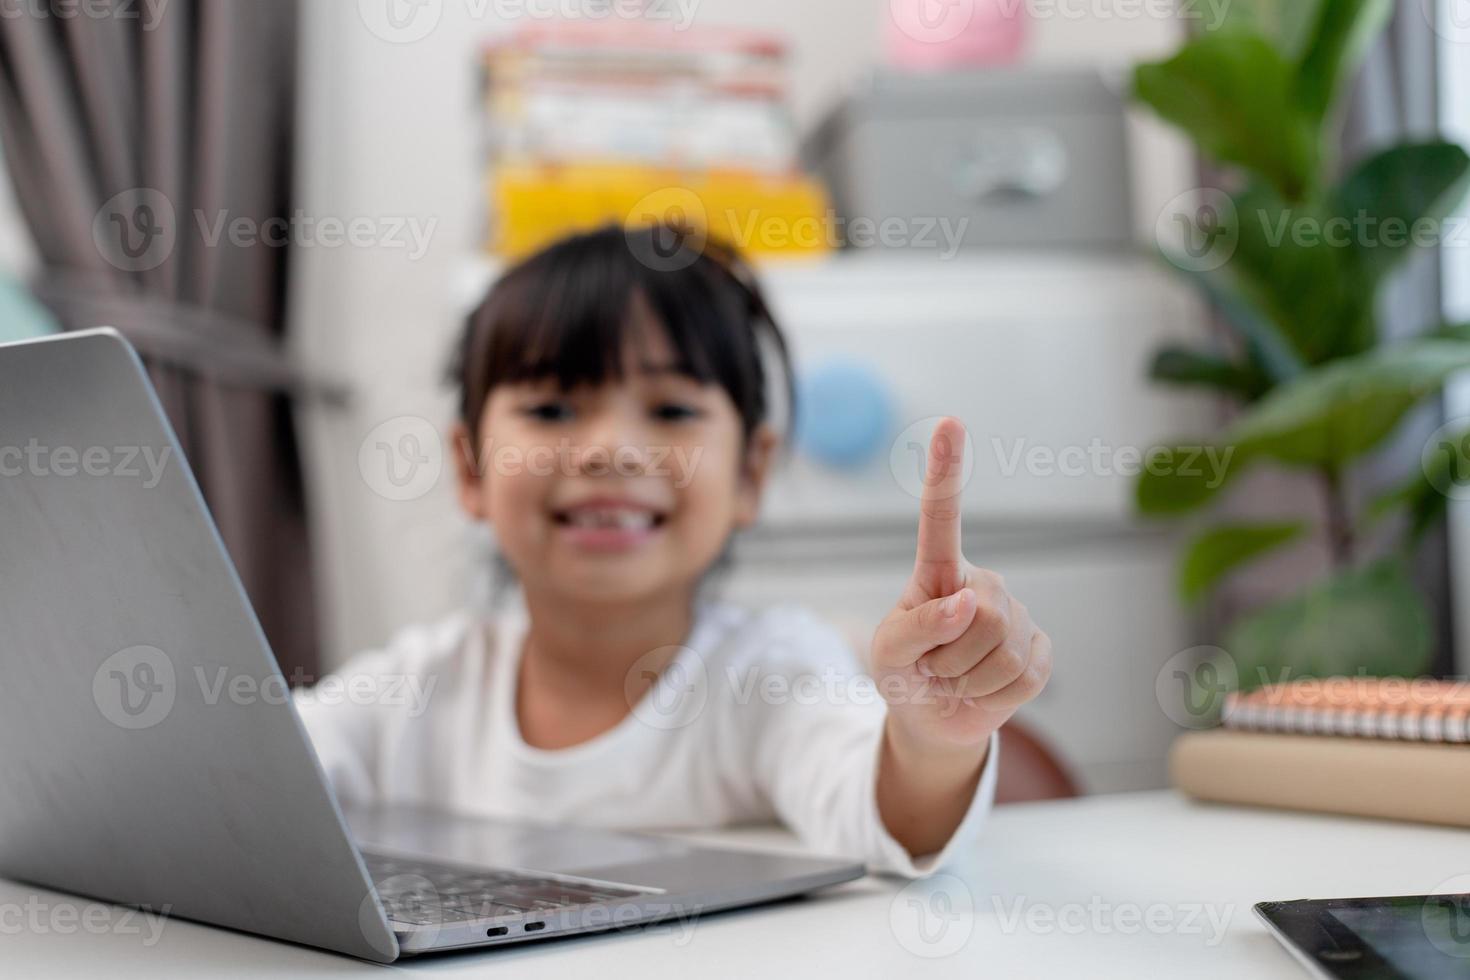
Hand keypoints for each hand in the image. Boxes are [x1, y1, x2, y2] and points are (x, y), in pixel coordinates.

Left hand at [872, 418, 1051, 749]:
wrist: (934, 718)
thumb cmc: (904, 673)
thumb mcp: (890, 652)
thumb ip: (916, 627)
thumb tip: (965, 605)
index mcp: (939, 572)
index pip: (942, 518)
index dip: (947, 471)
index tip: (949, 423)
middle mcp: (982, 583)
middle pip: (980, 615)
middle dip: (949, 655)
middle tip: (934, 666)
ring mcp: (1016, 613)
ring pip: (1001, 648)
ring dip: (968, 677)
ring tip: (955, 677)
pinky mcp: (1040, 648)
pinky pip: (1024, 674)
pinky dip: (994, 693)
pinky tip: (984, 687)